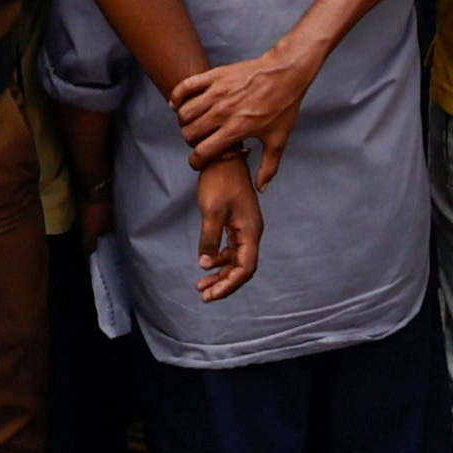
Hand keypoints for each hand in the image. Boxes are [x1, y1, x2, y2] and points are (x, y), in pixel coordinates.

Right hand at [168, 37, 310, 164]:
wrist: (286, 74)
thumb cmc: (283, 107)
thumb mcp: (278, 140)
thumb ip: (268, 167)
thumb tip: (261, 189)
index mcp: (236, 130)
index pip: (202, 152)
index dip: (196, 162)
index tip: (198, 162)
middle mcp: (222, 112)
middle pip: (189, 133)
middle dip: (191, 142)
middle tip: (199, 141)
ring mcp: (216, 92)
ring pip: (185, 113)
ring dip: (185, 122)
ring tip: (193, 124)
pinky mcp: (214, 76)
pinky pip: (185, 87)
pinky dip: (177, 97)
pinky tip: (178, 104)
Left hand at [189, 151, 262, 299]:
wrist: (223, 157)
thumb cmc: (219, 182)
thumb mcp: (212, 211)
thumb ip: (209, 239)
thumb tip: (205, 263)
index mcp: (250, 232)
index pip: (245, 268)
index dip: (229, 285)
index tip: (212, 295)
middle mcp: (251, 233)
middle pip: (241, 267)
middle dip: (223, 283)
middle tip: (204, 295)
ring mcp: (244, 228)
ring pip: (235, 259)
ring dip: (220, 273)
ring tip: (201, 285)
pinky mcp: (236, 222)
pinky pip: (230, 248)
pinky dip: (218, 259)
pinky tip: (206, 263)